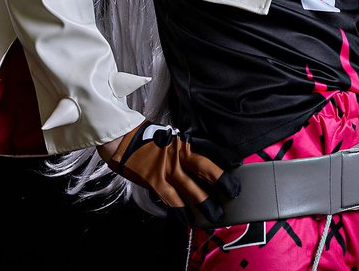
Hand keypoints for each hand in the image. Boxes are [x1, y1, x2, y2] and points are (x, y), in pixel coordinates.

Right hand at [99, 120, 240, 222]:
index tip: (235, 176)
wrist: (123, 140)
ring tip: (214, 215)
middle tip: (233, 197)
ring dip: (203, 203)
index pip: (209, 155)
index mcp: (185, 144)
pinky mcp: (154, 180)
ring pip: (190, 188)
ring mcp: (167, 169)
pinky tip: (188, 219)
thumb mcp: (172, 139)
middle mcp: (179, 156)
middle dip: (220, 185)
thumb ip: (185, 150)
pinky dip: (180, 210)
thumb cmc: (149, 139)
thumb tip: (200, 165)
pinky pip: (170, 198)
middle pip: (204, 170)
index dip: (222, 168)